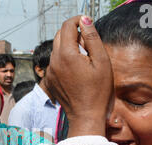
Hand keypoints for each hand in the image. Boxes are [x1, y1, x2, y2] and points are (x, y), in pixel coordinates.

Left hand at [45, 16, 113, 137]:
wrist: (86, 116)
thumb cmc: (98, 91)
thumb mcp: (102, 61)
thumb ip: (92, 37)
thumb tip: (84, 20)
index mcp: (66, 54)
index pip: (67, 26)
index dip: (78, 20)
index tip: (88, 23)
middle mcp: (54, 61)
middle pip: (59, 35)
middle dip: (73, 33)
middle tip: (89, 44)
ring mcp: (50, 71)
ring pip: (57, 49)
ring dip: (69, 47)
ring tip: (86, 60)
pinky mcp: (50, 79)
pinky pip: (56, 62)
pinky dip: (65, 59)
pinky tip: (78, 71)